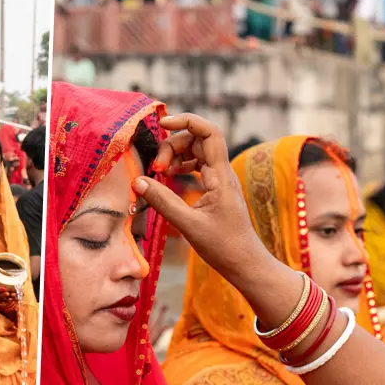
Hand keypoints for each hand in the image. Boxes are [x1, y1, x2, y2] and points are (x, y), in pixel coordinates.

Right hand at [130, 114, 260, 283]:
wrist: (245, 263)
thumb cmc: (223, 246)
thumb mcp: (188, 225)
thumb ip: (163, 201)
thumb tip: (139, 181)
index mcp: (220, 176)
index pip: (209, 133)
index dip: (187, 121)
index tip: (162, 124)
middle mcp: (222, 173)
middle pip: (197, 140)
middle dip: (172, 146)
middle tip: (156, 170)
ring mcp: (220, 180)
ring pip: (196, 152)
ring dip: (175, 156)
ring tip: (160, 175)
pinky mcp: (216, 190)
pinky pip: (198, 166)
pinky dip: (181, 166)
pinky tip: (169, 179)